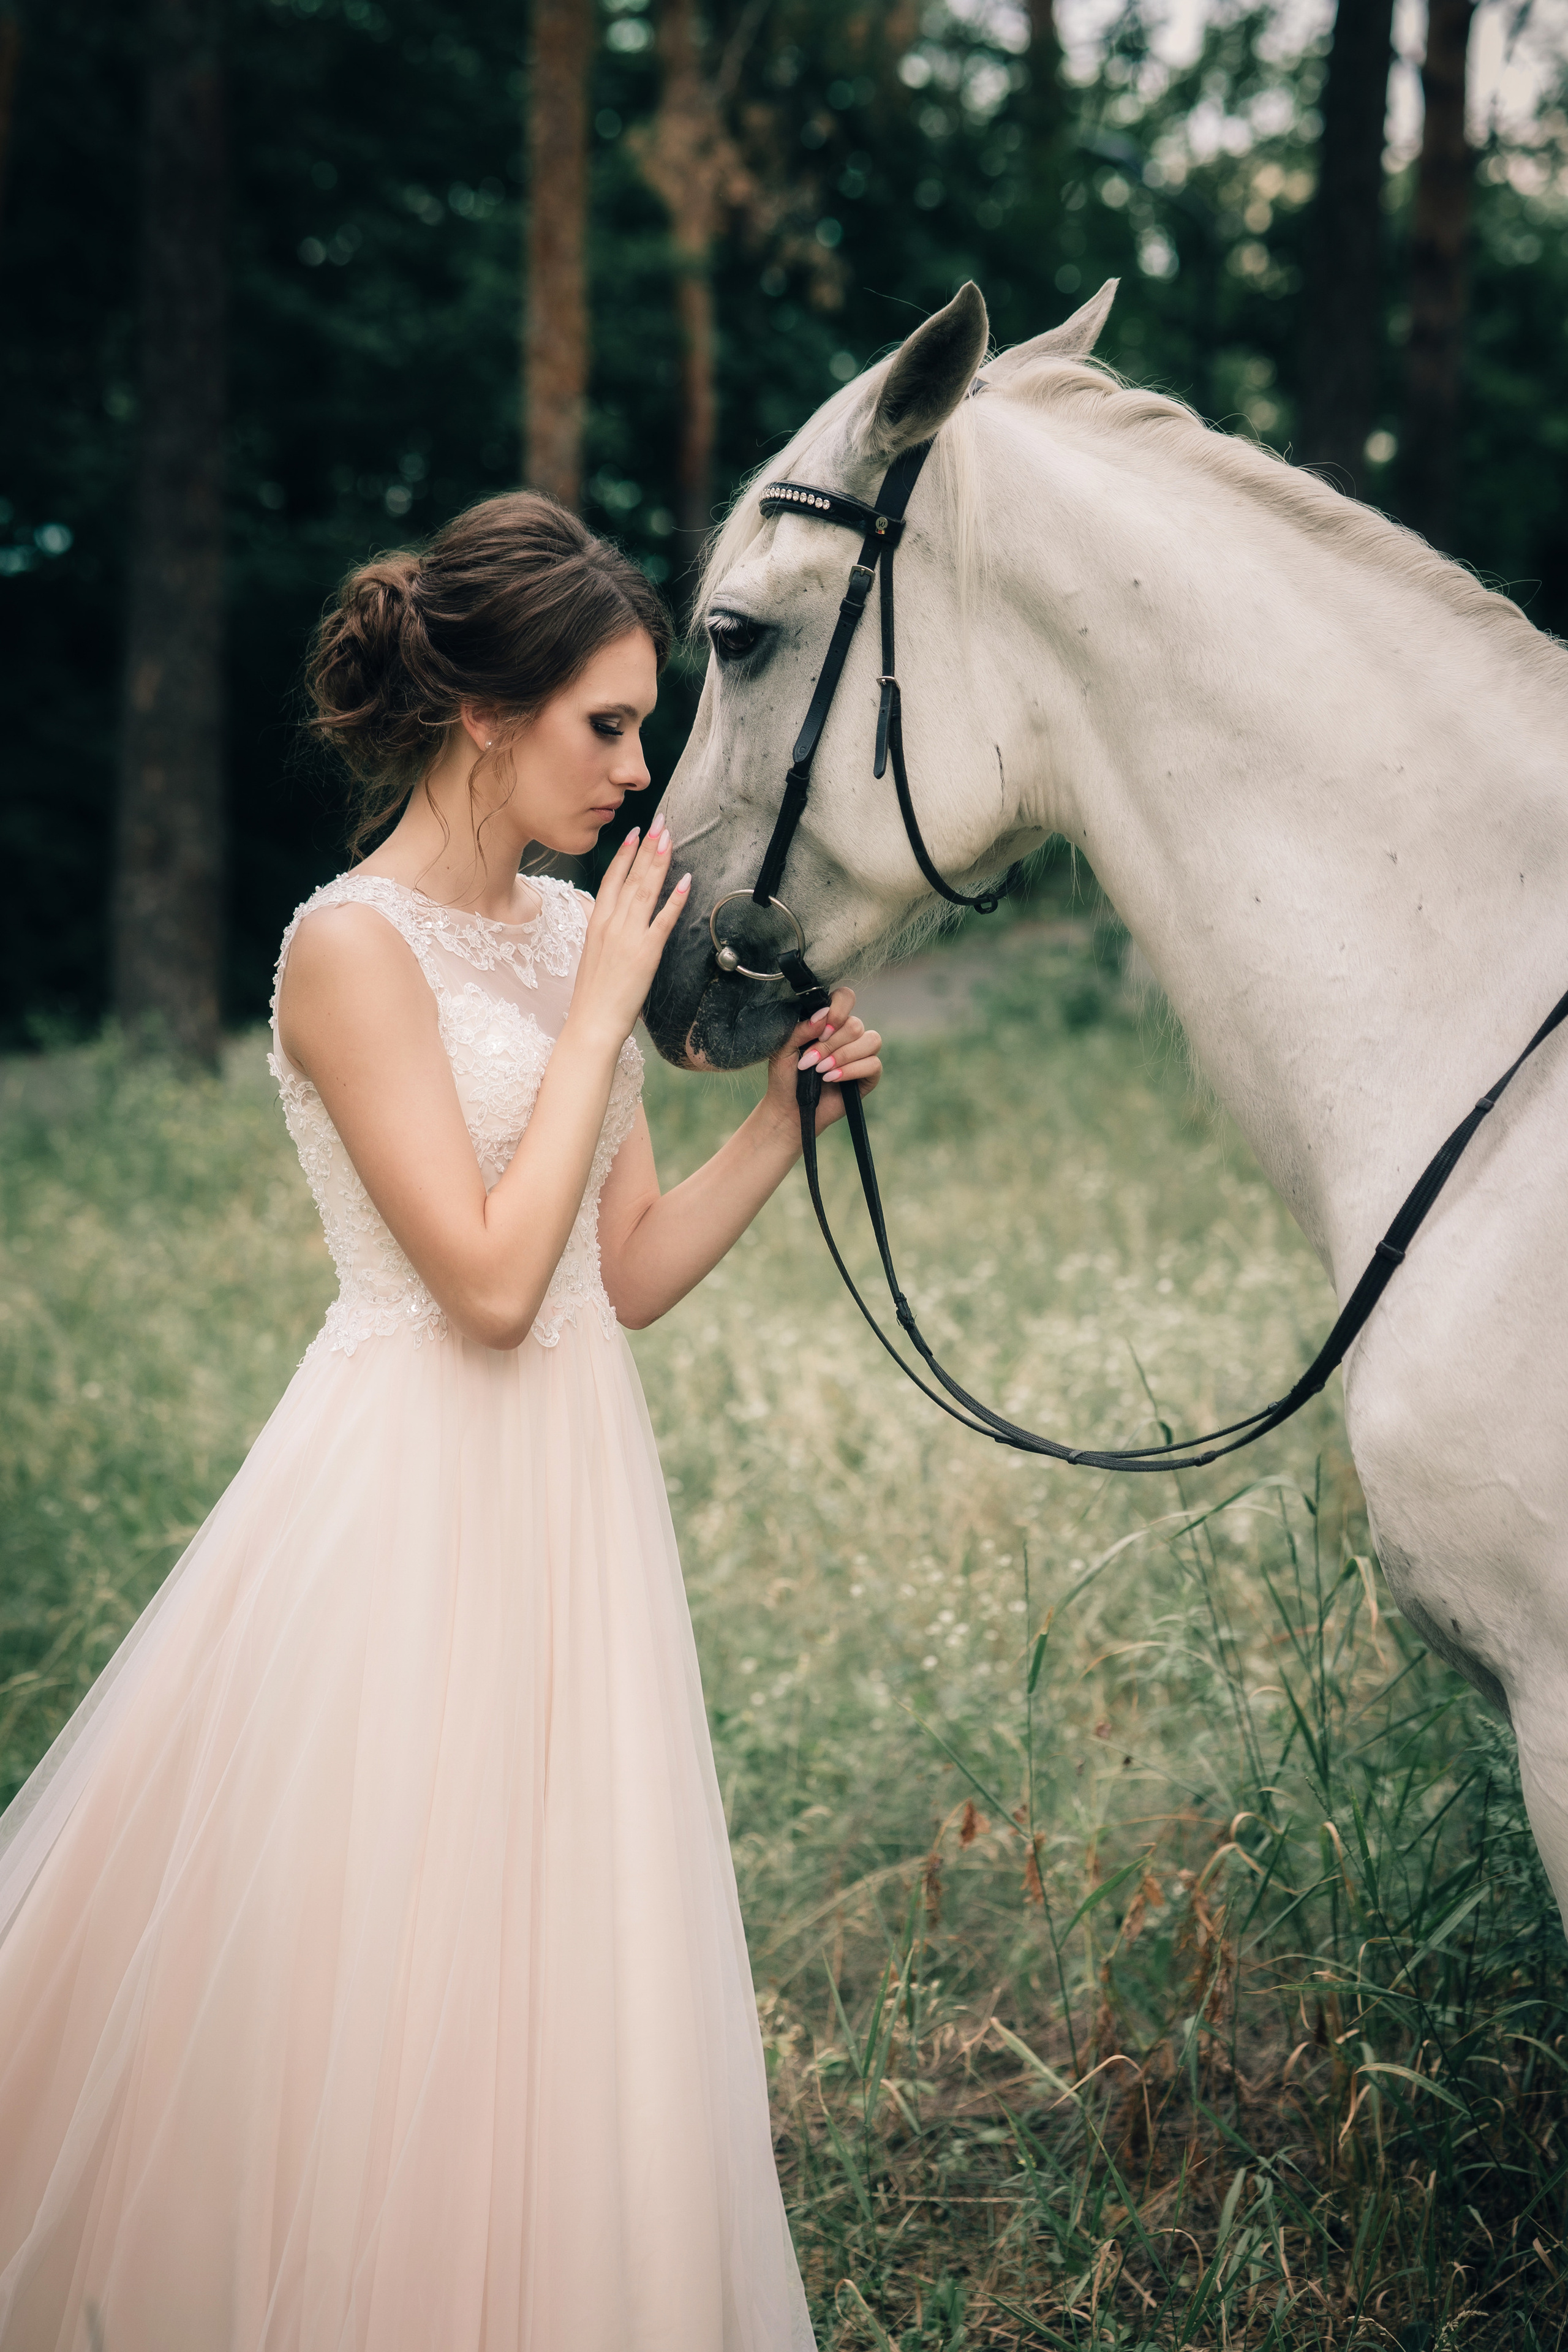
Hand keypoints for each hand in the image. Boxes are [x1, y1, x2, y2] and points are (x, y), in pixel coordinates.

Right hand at [570, 826, 690, 1049]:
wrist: (592, 1022)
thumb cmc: (593, 993)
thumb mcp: (591, 952)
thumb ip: (598, 927)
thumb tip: (595, 909)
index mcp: (596, 922)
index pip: (611, 879)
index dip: (625, 853)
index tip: (635, 831)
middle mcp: (611, 924)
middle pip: (631, 877)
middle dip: (647, 847)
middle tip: (660, 821)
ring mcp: (628, 937)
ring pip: (646, 891)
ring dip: (659, 862)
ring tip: (670, 838)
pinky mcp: (646, 953)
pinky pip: (663, 920)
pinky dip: (675, 899)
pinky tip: (686, 880)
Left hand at [762, 987, 882, 1139]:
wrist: (789, 1108)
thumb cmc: (785, 1077)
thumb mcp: (784, 1048)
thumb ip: (801, 1028)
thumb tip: (823, 1015)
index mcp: (829, 1022)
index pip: (845, 998)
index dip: (838, 1010)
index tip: (820, 1031)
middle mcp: (848, 1035)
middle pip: (856, 1024)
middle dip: (832, 1044)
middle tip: (811, 1060)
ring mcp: (861, 1054)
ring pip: (871, 1041)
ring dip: (843, 1056)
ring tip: (821, 1071)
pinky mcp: (869, 1076)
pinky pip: (873, 1064)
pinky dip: (851, 1070)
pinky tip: (832, 1079)